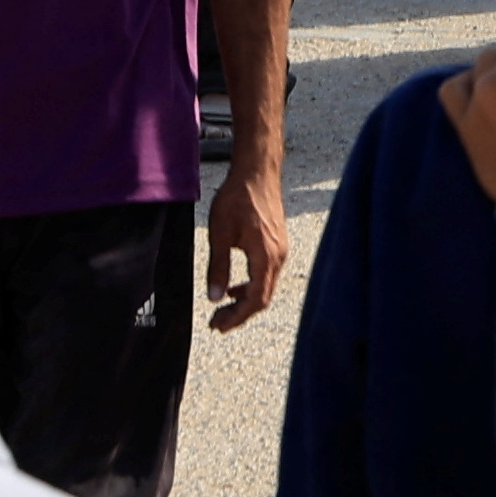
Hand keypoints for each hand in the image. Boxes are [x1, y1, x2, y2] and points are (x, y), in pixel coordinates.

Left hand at [210, 152, 289, 327]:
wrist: (257, 171)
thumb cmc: (237, 197)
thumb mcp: (220, 234)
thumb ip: (218, 268)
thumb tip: (214, 298)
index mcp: (266, 256)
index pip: (255, 300)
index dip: (237, 317)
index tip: (217, 325)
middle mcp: (278, 256)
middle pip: (263, 298)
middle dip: (239, 314)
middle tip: (216, 323)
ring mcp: (281, 250)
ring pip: (266, 287)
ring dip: (245, 301)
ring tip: (222, 308)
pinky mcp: (277, 244)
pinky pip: (267, 274)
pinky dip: (251, 286)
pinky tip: (234, 287)